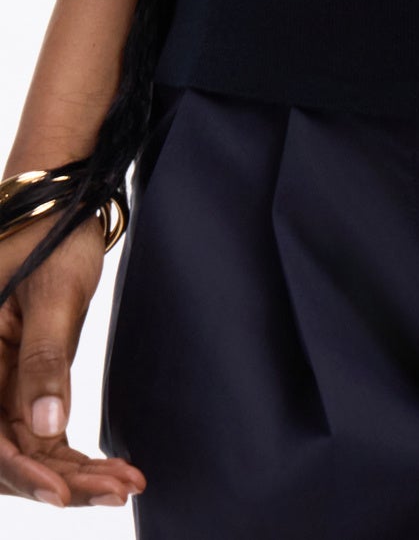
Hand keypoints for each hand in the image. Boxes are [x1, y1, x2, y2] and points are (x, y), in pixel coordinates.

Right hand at [0, 212, 145, 508]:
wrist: (59, 205)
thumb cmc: (51, 234)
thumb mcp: (52, 294)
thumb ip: (44, 361)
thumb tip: (46, 429)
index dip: (22, 473)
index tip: (62, 493)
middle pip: (6, 455)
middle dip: (58, 482)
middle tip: (116, 489)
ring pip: (27, 452)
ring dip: (72, 475)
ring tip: (125, 483)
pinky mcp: (21, 387)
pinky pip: (40, 435)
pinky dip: (72, 456)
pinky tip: (111, 469)